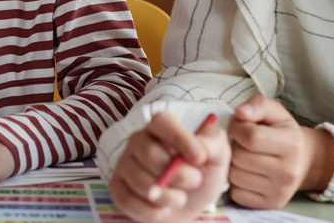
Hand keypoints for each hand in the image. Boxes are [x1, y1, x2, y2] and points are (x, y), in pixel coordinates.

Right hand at [108, 111, 229, 222]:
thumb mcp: (216, 157)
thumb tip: (200, 148)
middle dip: (178, 174)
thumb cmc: (200, 175)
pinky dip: (151, 211)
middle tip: (195, 181)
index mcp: (160, 128)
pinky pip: (127, 200)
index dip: (179, 138)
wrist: (187, 204)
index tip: (199, 158)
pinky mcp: (117, 187)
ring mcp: (124, 164)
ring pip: (138, 180)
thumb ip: (213, 143)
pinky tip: (163, 209)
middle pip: (148, 153)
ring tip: (181, 198)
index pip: (161, 122)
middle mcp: (137, 141)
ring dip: (167, 196)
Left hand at [227, 96, 333, 208]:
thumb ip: (257, 105)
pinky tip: (247, 173)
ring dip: (233, 164)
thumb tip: (240, 112)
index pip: (250, 136)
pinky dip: (236, 183)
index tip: (239, 126)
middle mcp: (288, 170)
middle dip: (234, 146)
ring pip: (235, 176)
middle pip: (239, 157)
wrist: (304, 160)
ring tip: (244, 156)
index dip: (237, 128)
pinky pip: (237, 194)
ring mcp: (281, 190)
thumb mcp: (275, 112)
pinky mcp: (272, 203)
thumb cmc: (283, 133)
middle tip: (241, 143)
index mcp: (291, 144)